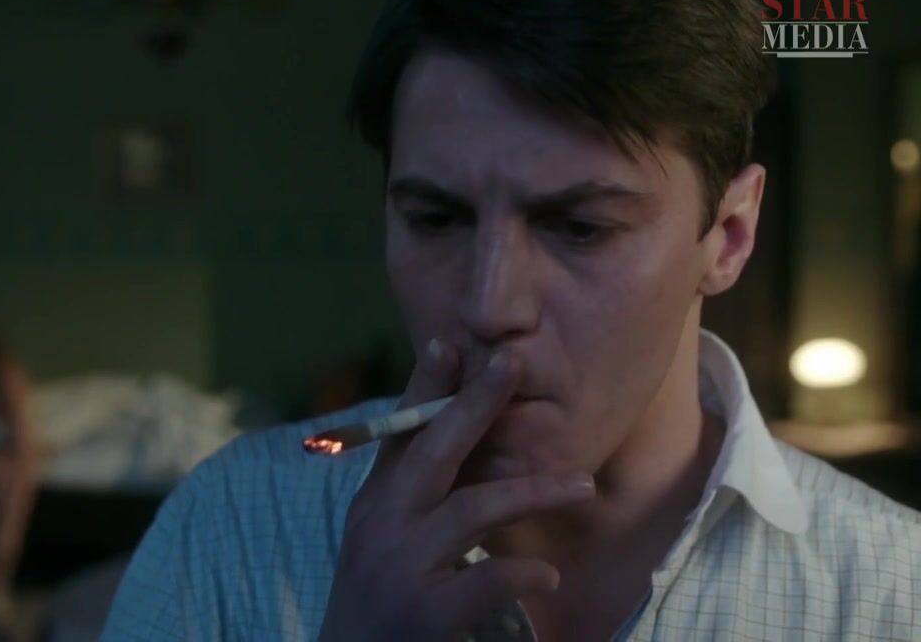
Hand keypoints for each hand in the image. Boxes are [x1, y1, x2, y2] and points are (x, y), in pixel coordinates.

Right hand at [317, 339, 595, 641]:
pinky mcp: (425, 612)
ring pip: (471, 509)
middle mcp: (382, 526)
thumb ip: (410, 498)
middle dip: (473, 404)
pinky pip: (482, 581)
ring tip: (583, 485)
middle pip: (432, 451)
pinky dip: (520, 574)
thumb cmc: (377, 604)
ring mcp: (401, 567)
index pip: (399, 435)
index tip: (448, 344)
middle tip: (512, 365)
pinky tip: (548, 575)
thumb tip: (449, 444)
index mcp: (373, 505)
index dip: (422, 389)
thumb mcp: (381, 543)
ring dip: (531, 491)